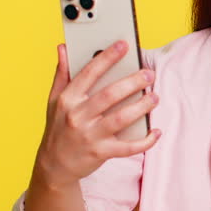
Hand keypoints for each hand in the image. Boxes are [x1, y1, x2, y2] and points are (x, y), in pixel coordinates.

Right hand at [34, 40, 160, 185]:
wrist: (54, 165)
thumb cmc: (58, 128)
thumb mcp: (54, 100)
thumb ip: (62, 74)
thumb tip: (64, 47)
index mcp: (68, 99)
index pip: (89, 73)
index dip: (107, 57)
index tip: (124, 45)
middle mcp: (78, 116)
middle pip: (110, 95)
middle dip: (132, 82)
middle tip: (148, 74)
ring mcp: (90, 136)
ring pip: (121, 118)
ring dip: (141, 107)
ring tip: (154, 97)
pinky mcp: (101, 153)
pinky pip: (128, 147)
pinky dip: (145, 140)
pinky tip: (156, 131)